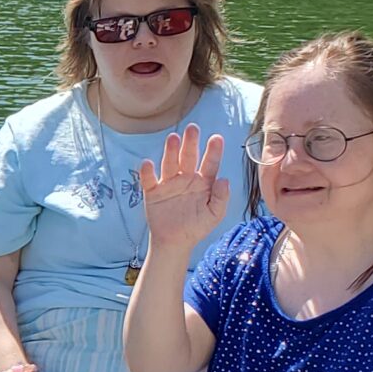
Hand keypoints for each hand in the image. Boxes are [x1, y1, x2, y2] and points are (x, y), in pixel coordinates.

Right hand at [136, 123, 230, 249]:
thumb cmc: (196, 227)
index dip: (213, 151)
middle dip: (190, 143)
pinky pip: (149, 180)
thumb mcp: (214, 215)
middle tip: (193, 128)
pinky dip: (147, 172)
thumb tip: (225, 179)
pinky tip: (148, 163)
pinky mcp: (153, 192)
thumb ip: (221, 198)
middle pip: (188, 157)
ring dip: (171, 151)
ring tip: (173, 138)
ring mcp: (169, 184)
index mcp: (203, 183)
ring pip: (170, 163)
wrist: (175, 243)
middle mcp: (186, 178)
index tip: (217, 138)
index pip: (210, 163)